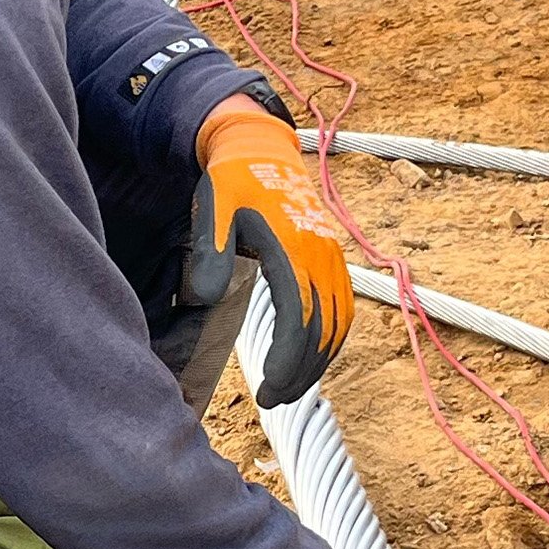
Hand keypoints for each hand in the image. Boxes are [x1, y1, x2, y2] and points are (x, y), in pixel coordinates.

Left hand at [186, 98, 354, 405]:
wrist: (259, 148)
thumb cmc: (231, 181)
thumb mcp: (213, 207)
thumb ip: (211, 252)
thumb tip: (206, 299)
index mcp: (293, 246)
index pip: (298, 318)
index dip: (287, 361)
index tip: (268, 391)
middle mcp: (321, 254)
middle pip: (323, 329)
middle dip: (301, 372)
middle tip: (272, 400)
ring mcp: (331, 256)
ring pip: (338, 322)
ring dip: (318, 361)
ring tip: (290, 388)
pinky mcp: (332, 257)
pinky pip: (343, 307)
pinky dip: (331, 338)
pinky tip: (310, 356)